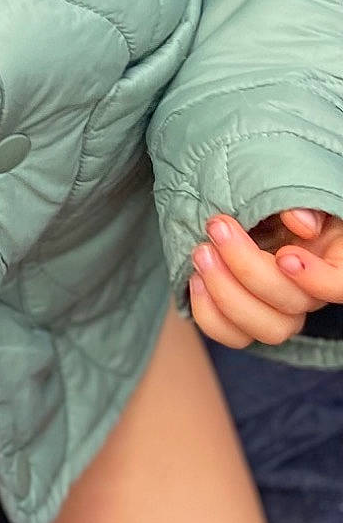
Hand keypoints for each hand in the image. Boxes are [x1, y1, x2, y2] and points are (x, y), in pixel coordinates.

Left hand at [187, 208, 342, 346]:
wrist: (237, 206)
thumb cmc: (270, 195)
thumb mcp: (290, 187)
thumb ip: (299, 202)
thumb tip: (301, 222)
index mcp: (331, 259)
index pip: (341, 285)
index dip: (318, 280)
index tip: (285, 256)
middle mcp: (308, 291)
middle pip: (293, 305)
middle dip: (248, 268)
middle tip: (217, 227)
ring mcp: (278, 310)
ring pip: (267, 328)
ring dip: (227, 293)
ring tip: (201, 253)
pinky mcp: (245, 318)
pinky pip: (234, 335)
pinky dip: (211, 314)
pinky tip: (195, 279)